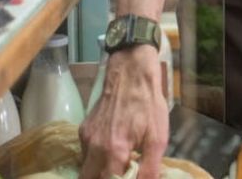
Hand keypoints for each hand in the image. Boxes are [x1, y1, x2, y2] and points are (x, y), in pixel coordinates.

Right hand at [80, 45, 168, 178]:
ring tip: (116, 167)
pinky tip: (111, 151)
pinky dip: (95, 159)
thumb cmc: (148, 105)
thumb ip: (150, 168)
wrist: (131, 74)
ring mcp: (85, 138)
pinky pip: (84, 154)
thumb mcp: (158, 138)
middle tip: (119, 174)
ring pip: (85, 169)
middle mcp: (94, 148)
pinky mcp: (83, 130)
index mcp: (114, 152)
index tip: (127, 177)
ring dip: (97, 173)